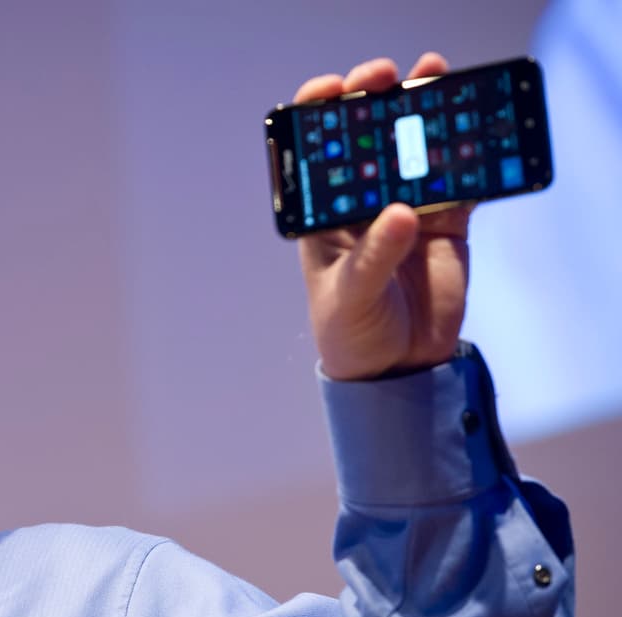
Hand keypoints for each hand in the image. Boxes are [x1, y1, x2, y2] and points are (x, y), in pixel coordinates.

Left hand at [296, 53, 470, 380]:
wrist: (396, 368)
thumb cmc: (349, 332)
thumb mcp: (351, 297)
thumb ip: (374, 257)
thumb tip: (401, 212)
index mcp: (322, 214)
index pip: (315, 153)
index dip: (319, 114)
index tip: (333, 90)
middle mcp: (360, 203)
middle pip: (366, 138)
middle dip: (373, 100)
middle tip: (386, 76)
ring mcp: (404, 208)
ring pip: (413, 149)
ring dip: (423, 113)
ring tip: (433, 78)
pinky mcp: (445, 222)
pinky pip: (458, 180)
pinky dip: (467, 155)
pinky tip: (474, 131)